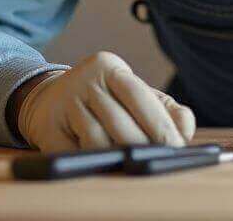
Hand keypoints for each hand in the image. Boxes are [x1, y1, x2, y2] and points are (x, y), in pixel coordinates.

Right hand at [16, 51, 195, 150]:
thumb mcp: (135, 96)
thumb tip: (185, 130)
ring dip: (117, 159)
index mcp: (109, 67)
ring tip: (129, 165)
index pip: (139, 95)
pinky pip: (76, 153)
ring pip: (98, 141)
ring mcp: (63, 102)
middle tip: (156, 163)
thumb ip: (165, 110)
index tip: (176, 147)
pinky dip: (93, 163)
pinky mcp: (47, 128)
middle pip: (120, 122)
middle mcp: (84, 80)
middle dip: (142, 147)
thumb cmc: (105, 101)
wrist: (49, 100)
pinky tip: (103, 166)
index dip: (159, 123)